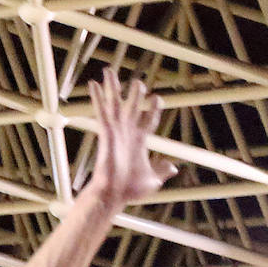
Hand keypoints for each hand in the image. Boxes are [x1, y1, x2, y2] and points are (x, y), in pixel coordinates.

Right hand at [86, 71, 177, 205]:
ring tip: (109, 71)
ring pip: (115, 104)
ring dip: (113, 88)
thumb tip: (173, 167)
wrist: (113, 195)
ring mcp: (116, 131)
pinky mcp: (106, 132)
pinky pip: (102, 111)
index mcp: (139, 142)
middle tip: (138, 83)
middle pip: (131, 107)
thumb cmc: (130, 191)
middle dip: (135, 94)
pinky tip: (93, 84)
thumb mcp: (152, 180)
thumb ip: (161, 171)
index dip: (153, 110)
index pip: (147, 121)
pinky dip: (98, 97)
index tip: (157, 99)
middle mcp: (127, 133)